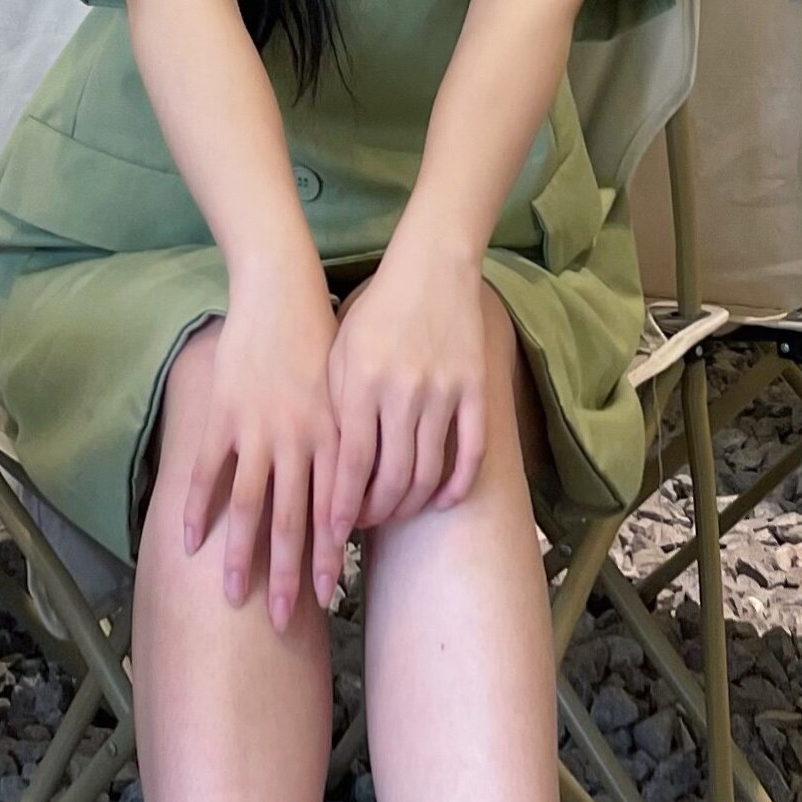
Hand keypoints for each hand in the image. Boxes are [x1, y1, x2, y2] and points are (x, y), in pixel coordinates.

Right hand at [179, 262, 337, 631]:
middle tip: (285, 620)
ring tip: (233, 597)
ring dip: (240, 556)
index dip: (330, 558)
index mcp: (335, 439)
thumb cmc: (323, 344)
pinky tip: (188, 543)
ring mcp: (258, 431)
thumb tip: (353, 496)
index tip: (329, 599)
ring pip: (250, 507)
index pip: (334, 513)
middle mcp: (299, 442)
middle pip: (294, 522)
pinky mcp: (224, 417)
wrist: (284, 293)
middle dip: (289, 576)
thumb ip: (348, 444)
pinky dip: (197, 509)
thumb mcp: (348, 395)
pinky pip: (207, 474)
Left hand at [319, 232, 490, 577]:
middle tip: (364, 524)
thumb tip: (326, 468)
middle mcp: (401, 392)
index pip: (350, 464)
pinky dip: (457, 485)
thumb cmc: (375, 312)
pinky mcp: (476, 389)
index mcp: (360, 383)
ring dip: (410, 504)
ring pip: (429, 472)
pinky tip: (441, 501)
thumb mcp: (340, 351)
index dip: (342, 506)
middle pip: (391, 477)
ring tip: (395, 513)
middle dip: (375, 512)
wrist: (431, 267)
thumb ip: (333, 405)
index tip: (334, 534)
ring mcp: (443, 392)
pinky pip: (471, 453)